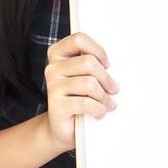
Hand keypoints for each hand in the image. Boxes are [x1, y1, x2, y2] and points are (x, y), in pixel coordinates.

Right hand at [43, 32, 118, 151]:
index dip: (97, 50)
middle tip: (114, 89)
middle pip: (88, 62)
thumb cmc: (78, 98)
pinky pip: (85, 102)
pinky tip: (100, 112)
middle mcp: (52, 68)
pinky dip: (98, 109)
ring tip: (109, 103)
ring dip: (104, 96)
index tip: (107, 63)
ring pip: (89, 83)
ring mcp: (52, 86)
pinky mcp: (56, 105)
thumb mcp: (85, 76)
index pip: (79, 39)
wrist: (63, 128)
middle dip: (106, 78)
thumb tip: (115, 65)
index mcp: (58, 54)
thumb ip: (93, 65)